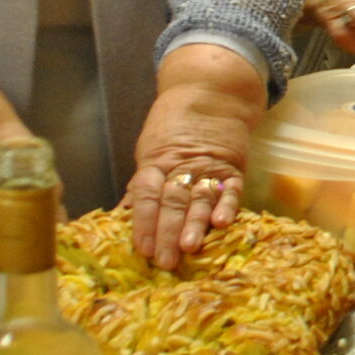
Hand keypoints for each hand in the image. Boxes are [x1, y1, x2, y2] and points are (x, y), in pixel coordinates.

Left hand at [126, 46, 264, 267]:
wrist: (212, 94)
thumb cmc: (174, 126)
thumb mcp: (150, 150)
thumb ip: (141, 185)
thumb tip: (121, 216)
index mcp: (156, 162)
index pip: (147, 194)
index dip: (144, 221)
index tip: (142, 248)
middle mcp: (181, 165)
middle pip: (172, 201)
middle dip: (167, 231)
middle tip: (164, 260)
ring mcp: (209, 166)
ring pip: (199, 198)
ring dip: (194, 223)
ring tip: (189, 247)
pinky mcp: (233, 168)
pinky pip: (230, 189)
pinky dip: (227, 206)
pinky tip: (221, 223)